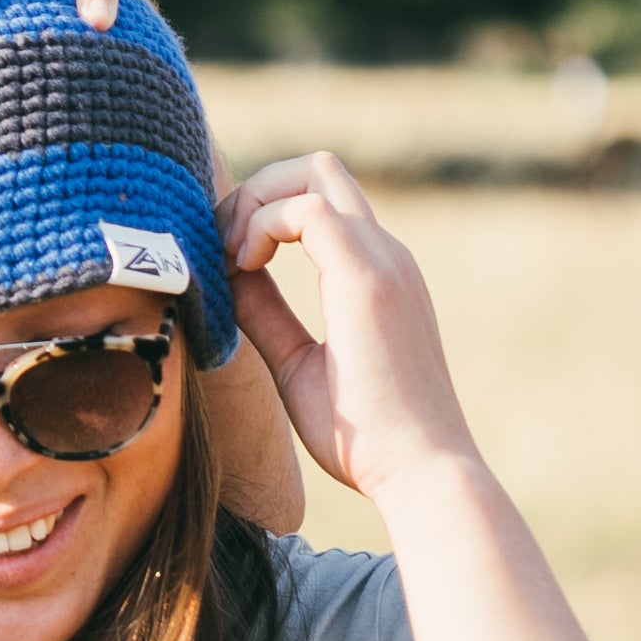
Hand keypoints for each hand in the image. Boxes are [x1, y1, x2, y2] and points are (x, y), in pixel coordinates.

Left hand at [222, 152, 479, 502]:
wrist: (418, 471)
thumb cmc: (365, 435)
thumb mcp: (297, 363)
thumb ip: (266, 314)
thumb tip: (227, 279)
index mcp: (375, 273)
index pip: (319, 201)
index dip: (261, 213)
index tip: (229, 263)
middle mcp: (386, 254)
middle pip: (317, 169)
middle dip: (254, 190)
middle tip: (221, 245)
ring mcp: (382, 261)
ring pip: (313, 172)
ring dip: (254, 202)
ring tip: (230, 258)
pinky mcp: (368, 278)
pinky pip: (306, 211)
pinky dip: (261, 224)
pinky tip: (242, 267)